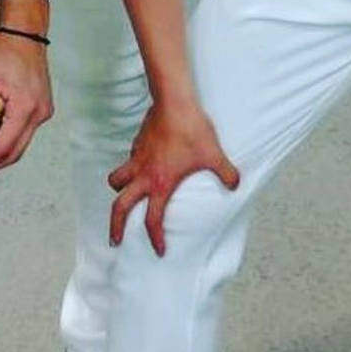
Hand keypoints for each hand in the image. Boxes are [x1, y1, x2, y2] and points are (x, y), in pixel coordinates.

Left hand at [0, 25, 53, 176]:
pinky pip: (22, 133)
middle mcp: (39, 112)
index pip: (5, 145)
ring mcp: (42, 112)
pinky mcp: (41, 110)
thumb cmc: (7, 50)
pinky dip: (7, 138)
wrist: (24, 36)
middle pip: (15, 152)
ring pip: (19, 144)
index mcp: (25, 105)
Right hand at [108, 97, 238, 255]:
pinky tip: (141, 165)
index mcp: (160, 184)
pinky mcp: (137, 143)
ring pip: (116, 180)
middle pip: (120, 207)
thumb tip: (236, 184)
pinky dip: (130, 167)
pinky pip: (127, 161)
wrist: (174, 101)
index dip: (155, 238)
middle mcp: (143, 175)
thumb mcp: (213, 155)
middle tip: (114, 240)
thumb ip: (226, 173)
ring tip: (123, 196)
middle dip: (115, 226)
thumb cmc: (192, 130)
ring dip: (118, 190)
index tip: (159, 250)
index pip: (153, 220)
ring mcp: (137, 158)